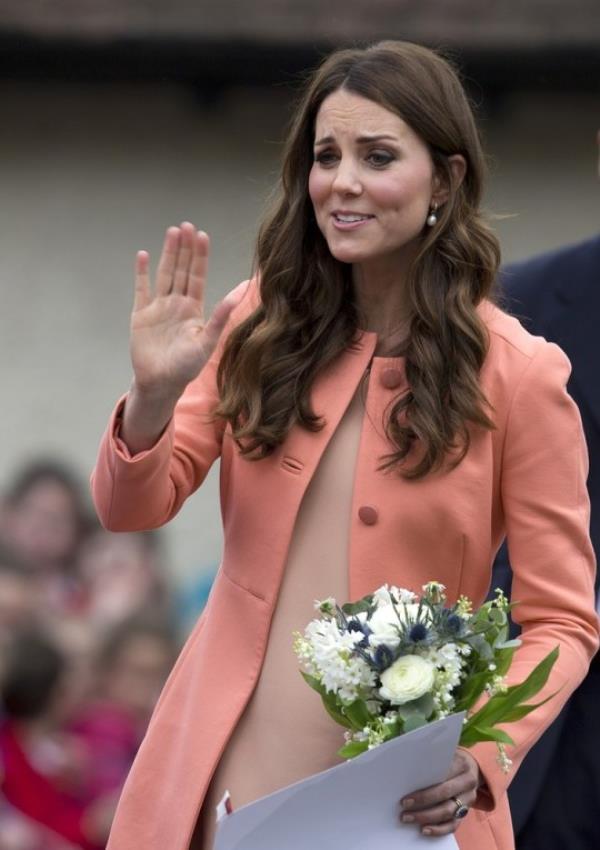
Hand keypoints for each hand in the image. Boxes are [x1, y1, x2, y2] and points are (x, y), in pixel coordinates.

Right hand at [130, 222, 242, 399]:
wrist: (160, 382)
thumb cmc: (186, 367)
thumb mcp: (207, 341)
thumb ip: (221, 317)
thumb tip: (239, 294)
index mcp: (193, 309)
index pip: (197, 276)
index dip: (199, 256)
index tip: (202, 235)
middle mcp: (177, 304)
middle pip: (181, 270)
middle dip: (184, 248)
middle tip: (186, 225)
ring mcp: (158, 308)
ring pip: (164, 274)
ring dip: (168, 254)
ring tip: (172, 232)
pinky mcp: (141, 315)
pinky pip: (141, 289)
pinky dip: (142, 273)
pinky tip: (143, 255)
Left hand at [400, 749, 480, 836]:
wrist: (472, 769)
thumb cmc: (451, 761)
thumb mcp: (445, 755)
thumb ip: (431, 762)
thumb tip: (406, 771)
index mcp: (461, 765)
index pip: (442, 777)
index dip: (424, 788)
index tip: (406, 796)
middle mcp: (467, 783)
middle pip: (444, 795)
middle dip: (422, 802)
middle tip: (404, 807)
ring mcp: (468, 800)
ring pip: (448, 812)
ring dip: (426, 817)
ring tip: (409, 818)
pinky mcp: (466, 812)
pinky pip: (453, 825)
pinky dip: (438, 830)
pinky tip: (424, 829)